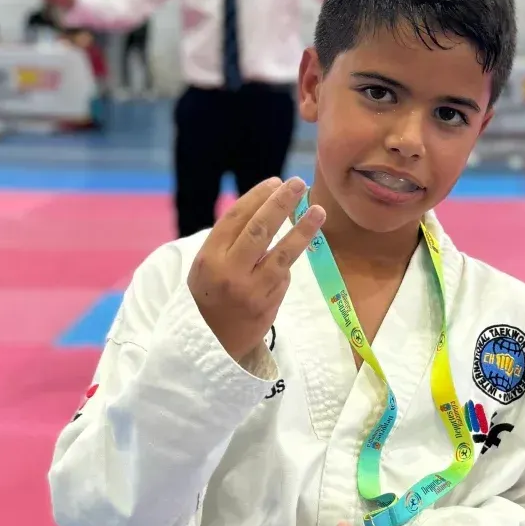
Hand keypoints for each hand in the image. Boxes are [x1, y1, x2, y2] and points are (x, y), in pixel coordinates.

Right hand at [186, 177, 324, 363]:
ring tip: (318, 210)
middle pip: (260, 229)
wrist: (209, 343)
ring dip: (303, 229)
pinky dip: (288, 262)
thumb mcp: (205, 266)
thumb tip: (265, 211)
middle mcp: (229, 272)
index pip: (236, 218)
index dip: (258, 197)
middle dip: (281, 203)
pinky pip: (283, 276)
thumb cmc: (208, 297)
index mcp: (208, 257)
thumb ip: (229, 242)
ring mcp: (250, 290)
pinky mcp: (268, 305)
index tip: (275, 182)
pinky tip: (295, 250)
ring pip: (282, 253)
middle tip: (298, 184)